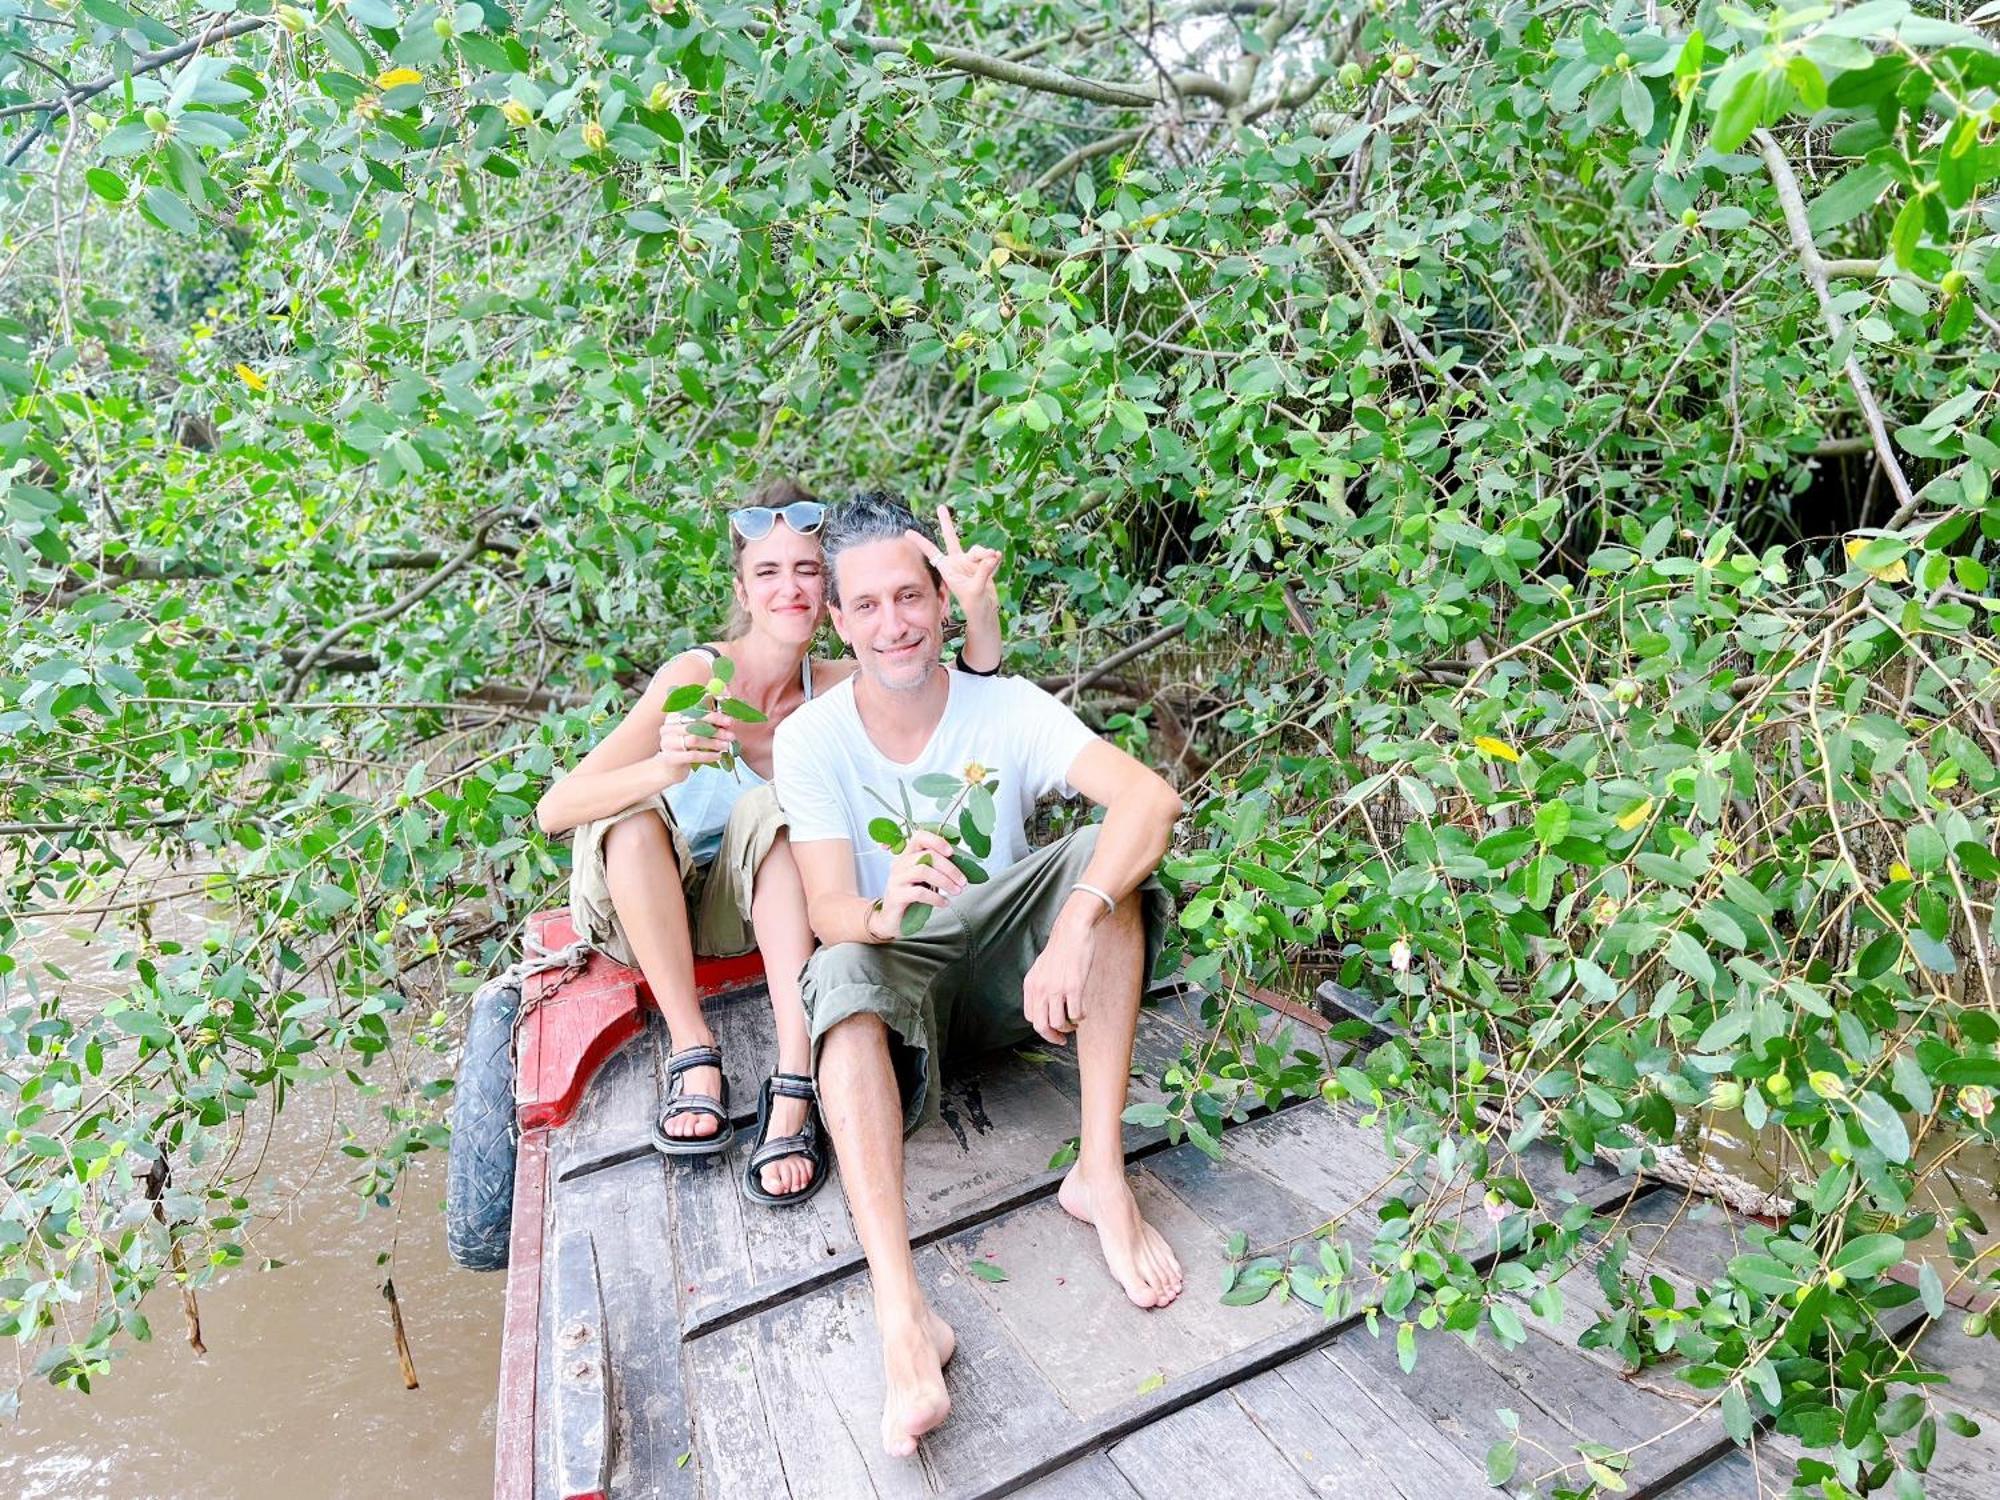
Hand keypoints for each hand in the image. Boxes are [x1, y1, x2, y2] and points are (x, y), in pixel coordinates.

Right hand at [655, 710, 735, 783]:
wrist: (669, 769)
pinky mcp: (670, 758)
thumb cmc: (686, 748)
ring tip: (726, 746)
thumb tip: (728, 721)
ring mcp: (667, 743)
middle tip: (731, 735)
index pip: (695, 712)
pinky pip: (693, 755)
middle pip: (695, 725)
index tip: (729, 721)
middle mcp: (668, 728)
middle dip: (716, 730)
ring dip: (713, 743)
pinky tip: (718, 756)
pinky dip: (708, 755)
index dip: (714, 716)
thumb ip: (707, 725)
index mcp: (673, 717)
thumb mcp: (694, 733)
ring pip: (694, 740)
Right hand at [875, 829, 965, 936]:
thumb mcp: (924, 879)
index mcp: (907, 855)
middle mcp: (899, 864)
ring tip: (957, 891)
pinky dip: (936, 898)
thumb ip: (936, 868)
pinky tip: (945, 903)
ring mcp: (896, 879)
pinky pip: (919, 892)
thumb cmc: (911, 897)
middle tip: (963, 881)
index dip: (937, 841)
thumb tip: (962, 863)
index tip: (952, 852)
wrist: (892, 920)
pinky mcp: (896, 896)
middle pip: (927, 855)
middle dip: (949, 868)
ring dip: (945, 881)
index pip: (920, 837)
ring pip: (923, 871)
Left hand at [907, 504, 1001, 622]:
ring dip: (986, 553)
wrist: (985, 611)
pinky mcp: (982, 563)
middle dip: (946, 522)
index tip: (907, 532)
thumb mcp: (976, 589)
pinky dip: (994, 560)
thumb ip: (983, 571)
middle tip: (941, 507)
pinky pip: (989, 556)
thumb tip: (991, 556)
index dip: (920, 542)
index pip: (932, 552)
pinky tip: (996, 562)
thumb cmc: (974, 605)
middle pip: (951, 538)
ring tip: (993, 559)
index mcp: (948, 568)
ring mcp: (970, 561)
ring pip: (978, 549)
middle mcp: (957, 562)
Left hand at [1021, 925, 1095, 1046]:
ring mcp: (1056, 989)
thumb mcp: (1041, 968)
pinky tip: (1083, 1010)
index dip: (1043, 1028)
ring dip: (1069, 1028)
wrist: (1072, 930)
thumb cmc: (1061, 949)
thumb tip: (1045, 1006)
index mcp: (1031, 985)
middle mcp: (1040, 989)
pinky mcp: (1073, 987)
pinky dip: (1081, 1017)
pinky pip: (1076, 1014)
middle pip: (1042, 1026)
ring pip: (1059, 1023)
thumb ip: (1040, 986)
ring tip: (1075, 1022)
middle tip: (1062, 1038)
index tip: (1053, 1029)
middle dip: (1053, 1036)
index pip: (1031, 1018)